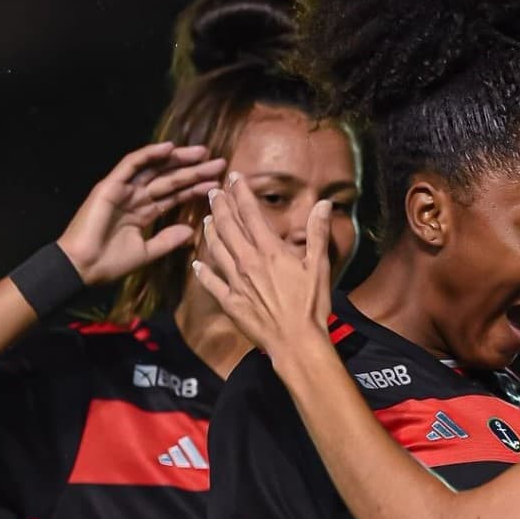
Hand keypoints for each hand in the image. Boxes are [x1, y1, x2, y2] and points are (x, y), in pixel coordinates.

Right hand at [56, 142, 224, 284]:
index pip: (176, 196)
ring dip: (179, 159)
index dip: (196, 189)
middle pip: (171, 180)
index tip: (218, 184)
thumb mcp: (146, 252)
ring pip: (156, 169)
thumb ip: (168, 240)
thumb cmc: (109, 263)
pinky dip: (149, 154)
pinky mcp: (111, 185)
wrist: (82, 268)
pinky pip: (132, 164)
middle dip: (195, 171)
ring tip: (203, 152)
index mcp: (144, 212)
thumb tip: (191, 231)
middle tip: (220, 163)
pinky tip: (170, 148)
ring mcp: (123, 190)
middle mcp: (136, 198)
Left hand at [193, 172, 332, 353]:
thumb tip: (324, 204)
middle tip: (212, 191)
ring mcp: (235, 282)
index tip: (234, 177)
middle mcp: (247, 262)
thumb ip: (318, 232)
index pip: (251, 213)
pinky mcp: (230, 301)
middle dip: (219, 206)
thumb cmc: (311, 304)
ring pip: (216, 249)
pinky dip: (202, 271)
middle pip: (228, 227)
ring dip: (209, 231)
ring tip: (205, 218)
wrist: (296, 341)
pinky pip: (211, 282)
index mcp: (270, 250)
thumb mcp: (319, 265)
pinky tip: (196, 264)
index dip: (241, 192)